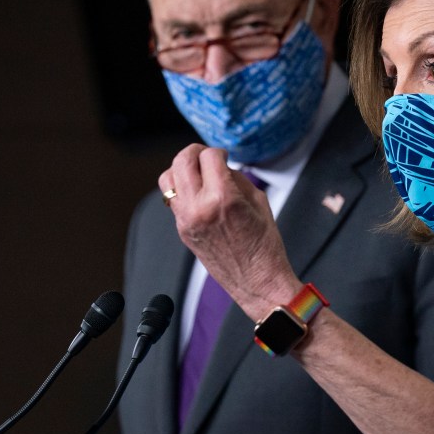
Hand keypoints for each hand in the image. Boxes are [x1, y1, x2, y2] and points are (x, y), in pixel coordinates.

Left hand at [159, 144, 301, 318]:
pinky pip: (173, 200)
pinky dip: (182, 189)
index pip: (209, 156)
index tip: (225, 155)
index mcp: (222, 198)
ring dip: (182, 169)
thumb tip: (222, 167)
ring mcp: (186, 221)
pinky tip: (198, 192)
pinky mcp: (182, 231)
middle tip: (206, 154)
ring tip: (198, 172)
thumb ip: (237, 179)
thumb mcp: (258, 202)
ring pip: (168, 179)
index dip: (219, 151)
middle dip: (195, 152)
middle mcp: (199, 208)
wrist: (257, 282)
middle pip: (182, 161)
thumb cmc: (264, 245)